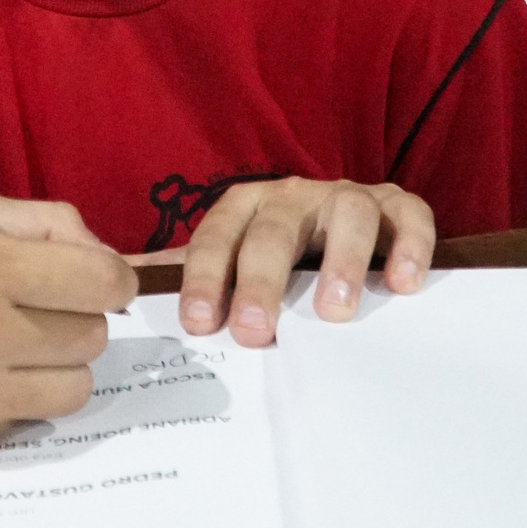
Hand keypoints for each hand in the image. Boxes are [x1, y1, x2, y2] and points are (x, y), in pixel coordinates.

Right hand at [0, 202, 137, 465]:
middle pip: (93, 339)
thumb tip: (103, 256)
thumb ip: (39, 224)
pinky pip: (21, 424)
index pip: (105, 283)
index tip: (86, 283)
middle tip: (21, 314)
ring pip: (73, 390)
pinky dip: (2, 405)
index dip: (103, 280)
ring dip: (49, 370)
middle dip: (68, 322)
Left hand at [169, 178, 433, 346]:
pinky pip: (407, 213)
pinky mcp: (393, 207)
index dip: (206, 278)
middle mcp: (292, 195)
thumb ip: (179, 277)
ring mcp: (344, 197)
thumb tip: (117, 293)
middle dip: (263, 280)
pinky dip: (410, 242)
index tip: (201, 323)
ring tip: (335, 311)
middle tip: (258, 331)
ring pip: (346, 211)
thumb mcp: (224, 265)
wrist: (332, 229)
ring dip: (340, 259)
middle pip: (275, 229)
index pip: (217, 235)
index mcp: (243, 207)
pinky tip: (404, 283)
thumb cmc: (269, 260)